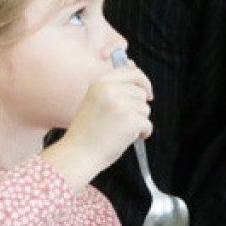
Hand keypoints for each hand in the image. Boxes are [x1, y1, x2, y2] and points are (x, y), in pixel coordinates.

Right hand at [47, 64, 152, 184]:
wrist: (78, 153)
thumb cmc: (87, 131)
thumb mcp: (95, 100)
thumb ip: (114, 88)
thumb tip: (141, 81)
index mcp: (100, 81)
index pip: (132, 72)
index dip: (143, 82)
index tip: (147, 93)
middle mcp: (111, 89)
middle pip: (141, 93)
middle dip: (138, 108)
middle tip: (123, 121)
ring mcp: (121, 104)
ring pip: (145, 109)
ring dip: (139, 121)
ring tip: (120, 130)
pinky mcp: (131, 120)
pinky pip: (148, 124)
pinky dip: (143, 133)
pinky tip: (128, 138)